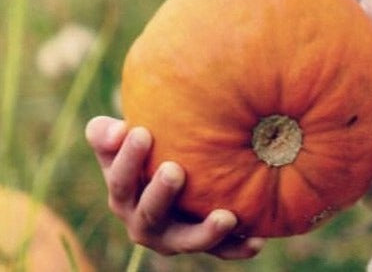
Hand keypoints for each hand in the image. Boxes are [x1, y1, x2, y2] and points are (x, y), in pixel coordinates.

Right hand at [85, 116, 263, 259]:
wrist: (172, 175)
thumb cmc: (147, 149)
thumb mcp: (123, 140)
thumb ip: (108, 133)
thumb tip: (117, 128)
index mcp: (124, 196)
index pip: (120, 181)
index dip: (127, 159)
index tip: (142, 132)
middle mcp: (144, 222)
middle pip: (149, 215)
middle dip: (160, 195)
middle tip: (174, 170)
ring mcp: (174, 236)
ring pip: (186, 241)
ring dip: (205, 233)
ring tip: (226, 218)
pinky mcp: (202, 242)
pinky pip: (221, 250)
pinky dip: (237, 247)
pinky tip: (256, 242)